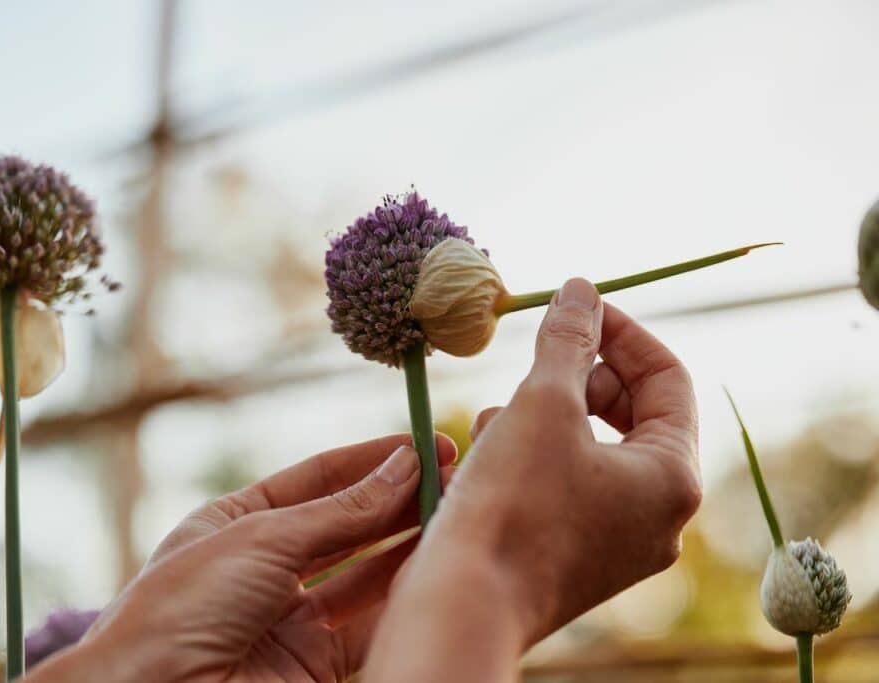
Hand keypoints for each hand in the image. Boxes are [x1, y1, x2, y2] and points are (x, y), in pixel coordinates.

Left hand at [25, 434, 455, 682]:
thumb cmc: (181, 608)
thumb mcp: (263, 540)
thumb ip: (341, 511)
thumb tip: (403, 466)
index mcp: (236, 523)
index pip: (318, 480)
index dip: (373, 461)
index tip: (427, 445)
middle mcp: (264, 568)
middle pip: (347, 526)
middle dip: (400, 501)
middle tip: (454, 478)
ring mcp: (288, 619)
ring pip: (364, 576)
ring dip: (408, 547)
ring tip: (454, 516)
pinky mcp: (310, 666)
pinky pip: (366, 627)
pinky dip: (401, 601)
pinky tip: (433, 570)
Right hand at [365, 278, 700, 680]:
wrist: (462, 608)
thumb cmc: (511, 506)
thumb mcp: (542, 404)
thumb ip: (568, 340)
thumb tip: (581, 288)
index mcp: (672, 478)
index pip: (668, 379)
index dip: (621, 332)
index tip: (575, 306)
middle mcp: (658, 515)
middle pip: (631, 413)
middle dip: (577, 378)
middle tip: (534, 358)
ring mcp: (617, 541)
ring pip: (591, 447)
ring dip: (545, 416)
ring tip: (497, 420)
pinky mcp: (576, 556)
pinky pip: (567, 483)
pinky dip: (532, 456)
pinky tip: (487, 454)